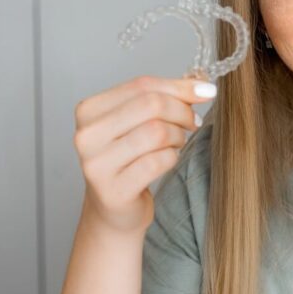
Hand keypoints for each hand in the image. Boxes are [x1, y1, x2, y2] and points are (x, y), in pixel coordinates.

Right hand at [72, 74, 215, 234]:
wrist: (114, 210)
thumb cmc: (129, 161)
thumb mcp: (140, 122)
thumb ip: (164, 98)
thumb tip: (201, 83)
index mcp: (89, 110)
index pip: (141, 85)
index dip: (180, 87)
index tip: (205, 91)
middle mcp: (87, 135)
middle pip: (150, 105)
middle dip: (182, 111)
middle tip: (192, 122)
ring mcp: (97, 164)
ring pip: (157, 132)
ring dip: (178, 136)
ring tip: (178, 142)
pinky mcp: (114, 190)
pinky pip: (158, 161)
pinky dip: (172, 157)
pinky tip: (168, 159)